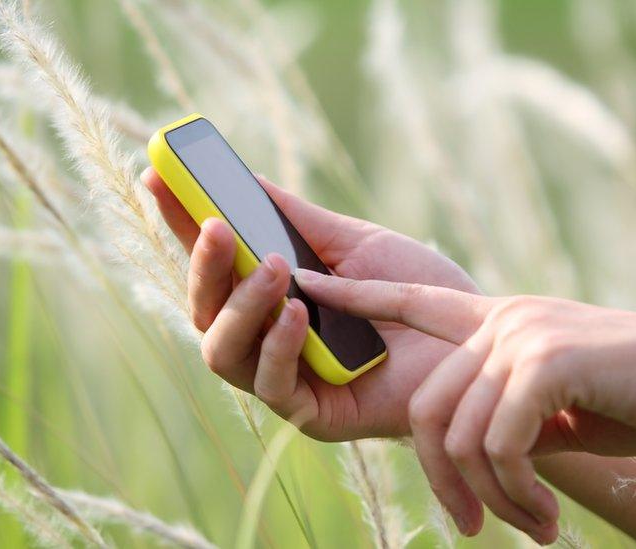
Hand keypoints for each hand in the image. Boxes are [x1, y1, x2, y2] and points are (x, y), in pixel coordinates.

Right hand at [142, 168, 479, 441]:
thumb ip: (295, 218)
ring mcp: (284, 379)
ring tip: (272, 267)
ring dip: (240, 306)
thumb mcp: (351, 242)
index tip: (156, 177)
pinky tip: (296, 312)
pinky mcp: (311, 414)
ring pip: (222, 350)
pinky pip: (270, 385)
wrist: (479, 341)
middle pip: (204, 309)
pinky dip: (276, 346)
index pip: (213, 263)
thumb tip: (243, 178)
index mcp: (272, 296)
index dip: (180, 224)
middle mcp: (267, 339)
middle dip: (204, 267)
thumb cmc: (417, 292)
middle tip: (217, 225)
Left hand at [295, 273, 635, 543]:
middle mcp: (500, 321)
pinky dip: (514, 492)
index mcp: (499, 320)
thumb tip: (470, 449)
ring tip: (531, 525)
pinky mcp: (544, 362)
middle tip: (477, 530)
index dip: (355, 297)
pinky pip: (497, 444)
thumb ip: (506, 407)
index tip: (304, 281)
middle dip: (447, 484)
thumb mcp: (558, 400)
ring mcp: (519, 336)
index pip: (409, 299)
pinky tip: (546, 514)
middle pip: (426, 410)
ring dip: (490, 498)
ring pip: (458, 435)